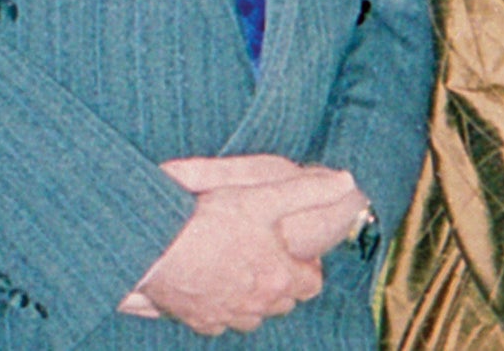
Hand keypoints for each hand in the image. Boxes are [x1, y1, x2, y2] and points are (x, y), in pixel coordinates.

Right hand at [118, 159, 364, 334]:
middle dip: (283, 284)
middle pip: (284, 303)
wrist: (157, 246)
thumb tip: (347, 181)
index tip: (298, 252)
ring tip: (244, 272)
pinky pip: (220, 323)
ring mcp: (226, 316)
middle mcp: (257, 305)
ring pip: (253, 316)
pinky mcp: (199, 321)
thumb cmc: (212, 219)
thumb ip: (309, 190)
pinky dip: (223, 309)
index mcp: (279, 278)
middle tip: (271, 258)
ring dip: (255, 299)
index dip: (308, 267)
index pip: (311, 285)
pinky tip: (216, 287)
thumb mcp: (265, 197)